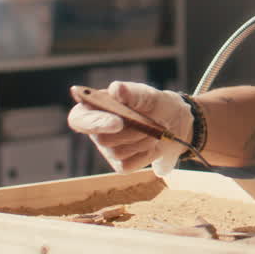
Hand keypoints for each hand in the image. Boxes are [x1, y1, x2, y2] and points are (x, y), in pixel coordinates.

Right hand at [67, 81, 194, 174]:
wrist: (176, 125)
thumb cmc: (157, 106)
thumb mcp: (151, 96)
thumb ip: (134, 93)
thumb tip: (116, 89)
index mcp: (95, 107)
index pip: (78, 119)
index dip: (94, 123)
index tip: (118, 122)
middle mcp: (97, 130)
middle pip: (103, 139)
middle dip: (132, 132)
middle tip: (149, 122)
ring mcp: (108, 149)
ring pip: (119, 153)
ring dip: (142, 141)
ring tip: (152, 131)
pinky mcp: (121, 164)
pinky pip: (129, 164)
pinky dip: (145, 154)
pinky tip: (150, 144)